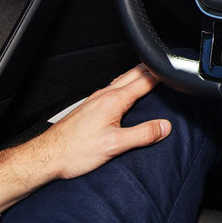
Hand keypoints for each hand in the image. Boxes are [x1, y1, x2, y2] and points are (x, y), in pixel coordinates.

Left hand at [0, 64, 170, 211]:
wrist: (47, 156)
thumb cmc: (75, 151)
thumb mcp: (115, 145)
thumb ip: (142, 135)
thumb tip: (164, 127)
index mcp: (113, 101)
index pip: (144, 81)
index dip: (161, 75)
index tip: (174, 71)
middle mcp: (104, 96)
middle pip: (133, 74)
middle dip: (151, 69)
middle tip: (166, 66)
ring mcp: (95, 100)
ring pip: (122, 79)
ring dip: (138, 74)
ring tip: (150, 73)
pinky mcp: (89, 107)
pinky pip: (113, 88)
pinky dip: (126, 84)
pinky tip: (125, 92)